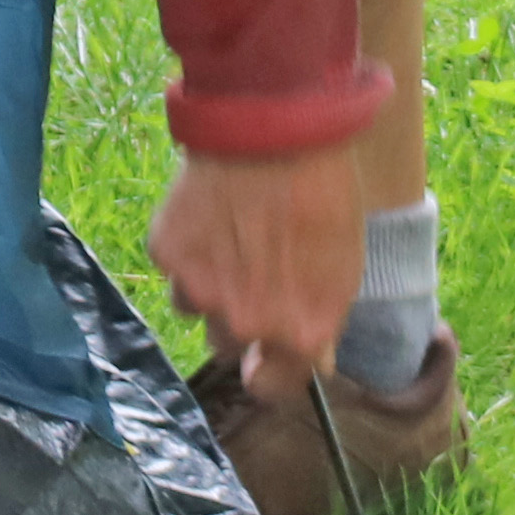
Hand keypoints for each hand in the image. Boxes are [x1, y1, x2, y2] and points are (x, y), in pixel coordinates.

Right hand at [146, 140, 365, 380]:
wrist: (276, 127)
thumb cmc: (324, 194)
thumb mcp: (345, 268)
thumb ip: (323, 322)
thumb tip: (313, 358)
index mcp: (296, 333)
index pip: (271, 387)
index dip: (268, 374)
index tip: (262, 361)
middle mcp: (244, 323)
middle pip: (227, 344)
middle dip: (237, 317)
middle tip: (250, 272)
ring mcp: (199, 290)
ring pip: (195, 308)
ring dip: (207, 286)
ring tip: (227, 237)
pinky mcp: (168, 253)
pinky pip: (173, 266)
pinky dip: (186, 247)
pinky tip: (207, 212)